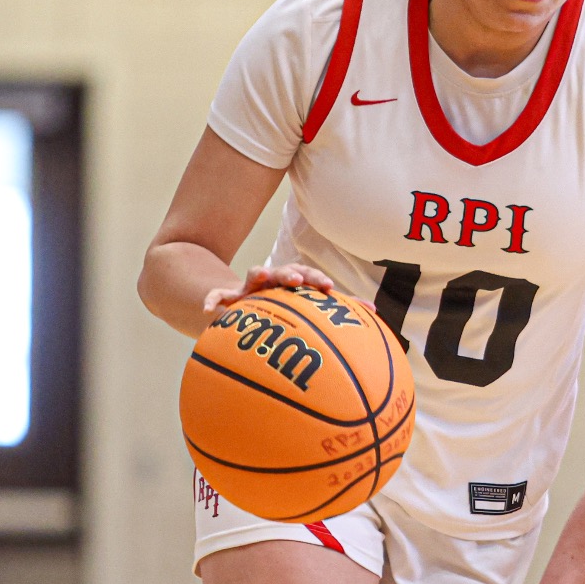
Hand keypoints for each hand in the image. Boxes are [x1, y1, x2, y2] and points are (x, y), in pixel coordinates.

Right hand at [202, 263, 336, 316]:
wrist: (248, 306)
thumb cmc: (285, 305)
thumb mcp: (308, 306)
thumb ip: (338, 309)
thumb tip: (375, 312)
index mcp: (293, 281)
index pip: (307, 275)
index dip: (317, 279)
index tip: (329, 287)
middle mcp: (273, 280)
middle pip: (283, 270)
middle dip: (291, 272)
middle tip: (298, 280)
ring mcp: (250, 287)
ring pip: (253, 275)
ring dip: (258, 273)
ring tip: (262, 274)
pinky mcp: (229, 297)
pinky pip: (217, 296)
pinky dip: (212, 299)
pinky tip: (209, 310)